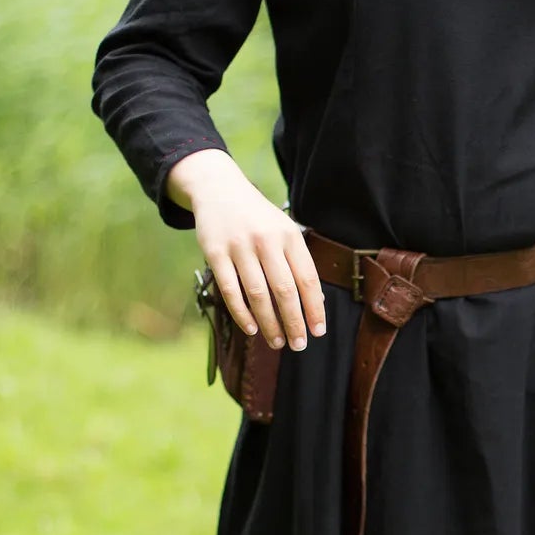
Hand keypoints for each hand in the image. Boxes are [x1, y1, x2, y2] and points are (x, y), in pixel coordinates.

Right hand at [170, 149, 326, 350]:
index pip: (307, 278)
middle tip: (298, 344)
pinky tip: (252, 329)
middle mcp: (266, 240)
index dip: (314, 308)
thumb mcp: (283, 230)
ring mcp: (239, 247)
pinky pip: (231, 291)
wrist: (219, 190)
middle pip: (285, 291)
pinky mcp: (215, 253)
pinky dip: (242, 314)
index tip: (318, 331)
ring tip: (277, 342)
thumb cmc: (258, 218)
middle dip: (294, 322)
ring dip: (269, 323)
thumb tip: (316, 301)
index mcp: (289, 236)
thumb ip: (298, 262)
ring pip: (258, 294)